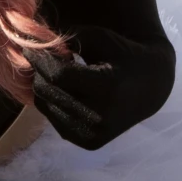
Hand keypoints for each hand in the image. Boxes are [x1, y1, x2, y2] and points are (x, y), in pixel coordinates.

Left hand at [26, 24, 173, 150]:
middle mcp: (100, 116)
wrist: (151, 89)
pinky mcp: (87, 143)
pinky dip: (51, 102)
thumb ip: (71, 37)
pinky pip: (53, 119)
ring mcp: (93, 134)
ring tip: (56, 73)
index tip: (30, 46)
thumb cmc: (125, 57)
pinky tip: (63, 90)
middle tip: (43, 58)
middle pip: (48, 91)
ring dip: (43, 86)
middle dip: (39, 71)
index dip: (40, 59)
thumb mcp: (103, 38)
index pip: (58, 75)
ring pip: (45, 106)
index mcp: (108, 88)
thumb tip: (38, 44)